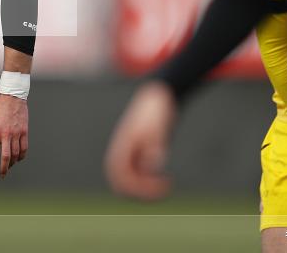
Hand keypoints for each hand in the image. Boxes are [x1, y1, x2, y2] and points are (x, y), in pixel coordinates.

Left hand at [0, 94, 28, 177]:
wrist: (12, 98)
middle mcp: (6, 134)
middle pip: (6, 156)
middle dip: (4, 168)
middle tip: (2, 174)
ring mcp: (16, 133)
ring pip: (16, 154)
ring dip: (13, 163)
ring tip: (10, 166)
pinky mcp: (24, 131)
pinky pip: (24, 147)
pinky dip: (22, 155)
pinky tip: (19, 158)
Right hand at [104, 81, 176, 199]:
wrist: (158, 95)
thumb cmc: (156, 110)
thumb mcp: (157, 128)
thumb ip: (154, 147)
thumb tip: (152, 167)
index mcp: (121, 147)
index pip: (121, 178)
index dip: (139, 188)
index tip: (162, 185)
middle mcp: (121, 152)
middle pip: (122, 184)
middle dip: (141, 192)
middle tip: (163, 187)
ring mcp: (128, 153)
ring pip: (130, 181)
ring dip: (145, 188)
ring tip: (165, 183)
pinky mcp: (137, 152)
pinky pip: (138, 175)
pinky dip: (149, 181)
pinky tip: (165, 177)